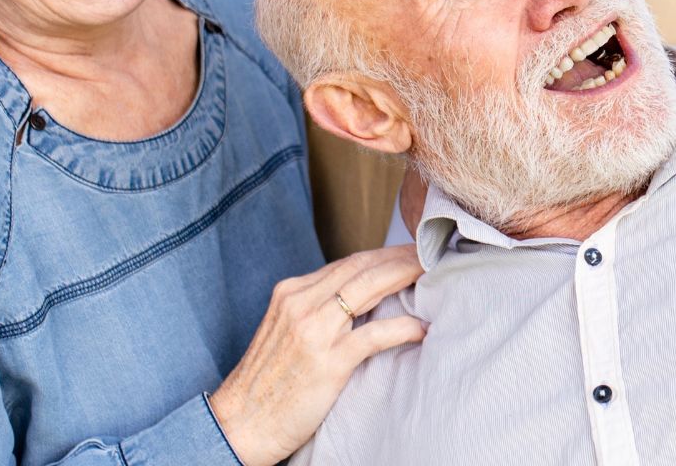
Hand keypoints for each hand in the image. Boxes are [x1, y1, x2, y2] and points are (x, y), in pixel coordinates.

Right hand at [209, 244, 426, 465]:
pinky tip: (421, 328)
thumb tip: (360, 299)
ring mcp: (313, 331)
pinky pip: (374, 336)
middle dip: (400, 257)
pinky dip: (402, 328)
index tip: (410, 252)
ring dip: (406, 277)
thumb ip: (317, 310)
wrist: (241, 423)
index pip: (347, 263)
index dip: (383, 255)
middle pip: (362, 268)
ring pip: (369, 289)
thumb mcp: (286, 331)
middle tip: (432, 253)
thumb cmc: (268, 383)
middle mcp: (300, 303)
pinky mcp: (327, 362)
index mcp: (290, 293)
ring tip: (434, 274)